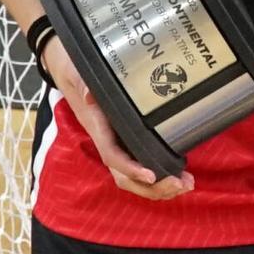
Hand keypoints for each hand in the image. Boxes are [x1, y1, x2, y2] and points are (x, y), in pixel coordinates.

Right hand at [41, 36, 194, 200]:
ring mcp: (116, 141)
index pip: (111, 155)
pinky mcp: (126, 139)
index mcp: (97, 127)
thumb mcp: (78, 72)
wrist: (67, 66)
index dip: (130, 168)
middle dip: (152, 187)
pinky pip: (139, 164)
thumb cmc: (75, 70)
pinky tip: (178, 177)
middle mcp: (107, 139)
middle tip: (180, 185)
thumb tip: (89, 95)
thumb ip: (83, 84)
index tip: (151, 174)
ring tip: (185, 184)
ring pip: (133, 176)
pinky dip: (158, 176)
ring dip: (158, 187)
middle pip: (125, 176)